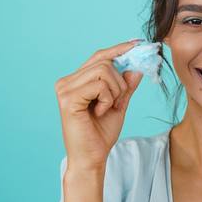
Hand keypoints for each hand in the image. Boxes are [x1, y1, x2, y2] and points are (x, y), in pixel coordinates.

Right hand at [55, 40, 143, 171]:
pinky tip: (100, 112)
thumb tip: (136, 65)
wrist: (92, 158)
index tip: (137, 44)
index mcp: (77, 80)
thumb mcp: (119, 104)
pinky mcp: (68, 98)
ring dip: (115, 91)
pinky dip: (108, 99)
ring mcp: (65, 88)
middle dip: (120, 83)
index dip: (118, 49)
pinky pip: (99, 85)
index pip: (99, 56)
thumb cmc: (101, 134)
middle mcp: (67, 81)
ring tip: (107, 108)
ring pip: (104, 70)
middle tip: (117, 103)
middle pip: (105, 62)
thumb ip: (126, 85)